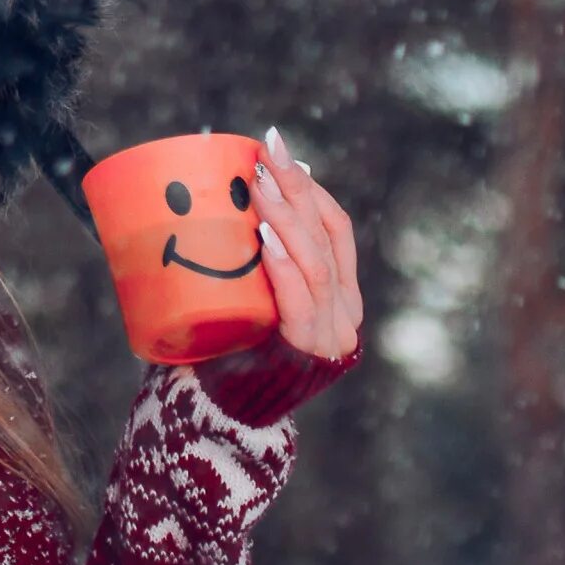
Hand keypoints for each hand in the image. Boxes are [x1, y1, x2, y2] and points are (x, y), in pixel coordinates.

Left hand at [246, 124, 360, 361]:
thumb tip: (229, 193)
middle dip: (294, 189)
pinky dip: (283, 266)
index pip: (335, 228)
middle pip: (327, 237)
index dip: (310, 187)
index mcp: (339, 293)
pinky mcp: (305, 352)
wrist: (219, 415)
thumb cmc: (227, 346)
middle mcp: (344, 313)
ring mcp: (329, 334)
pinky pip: (299, 303)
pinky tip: (265, 239)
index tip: (276, 149)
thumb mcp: (250, 295)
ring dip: (286, 218)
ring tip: (258, 186)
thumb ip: (254, 259)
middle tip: (262, 153)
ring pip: (316, 264)